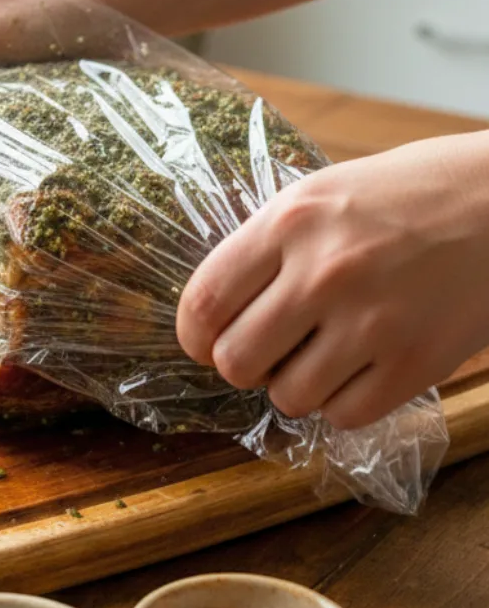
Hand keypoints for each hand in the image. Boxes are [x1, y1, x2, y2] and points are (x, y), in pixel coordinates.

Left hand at [176, 131, 488, 429]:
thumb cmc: (411, 192)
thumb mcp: (325, 193)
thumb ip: (271, 245)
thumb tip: (219, 309)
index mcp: (291, 221)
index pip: (204, 301)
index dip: (194, 336)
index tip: (204, 342)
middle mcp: (323, 272)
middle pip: (236, 360)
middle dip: (244, 364)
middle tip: (268, 351)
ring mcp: (370, 322)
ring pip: (288, 397)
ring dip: (296, 386)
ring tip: (323, 355)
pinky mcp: (414, 363)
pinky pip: (345, 415)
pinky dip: (343, 403)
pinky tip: (360, 369)